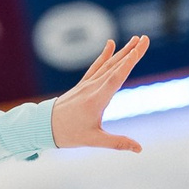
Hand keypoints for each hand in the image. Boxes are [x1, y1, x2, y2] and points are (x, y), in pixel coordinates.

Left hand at [48, 36, 152, 151]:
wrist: (43, 126)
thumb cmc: (69, 134)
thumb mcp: (94, 140)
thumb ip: (117, 143)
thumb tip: (139, 149)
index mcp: (96, 100)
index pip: (115, 78)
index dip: (128, 62)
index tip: (138, 49)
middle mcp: (92, 88)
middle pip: (114, 67)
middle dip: (131, 52)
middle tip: (145, 38)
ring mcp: (87, 85)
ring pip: (107, 65)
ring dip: (122, 52)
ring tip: (135, 39)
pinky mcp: (83, 85)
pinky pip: (96, 67)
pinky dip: (104, 55)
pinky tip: (111, 44)